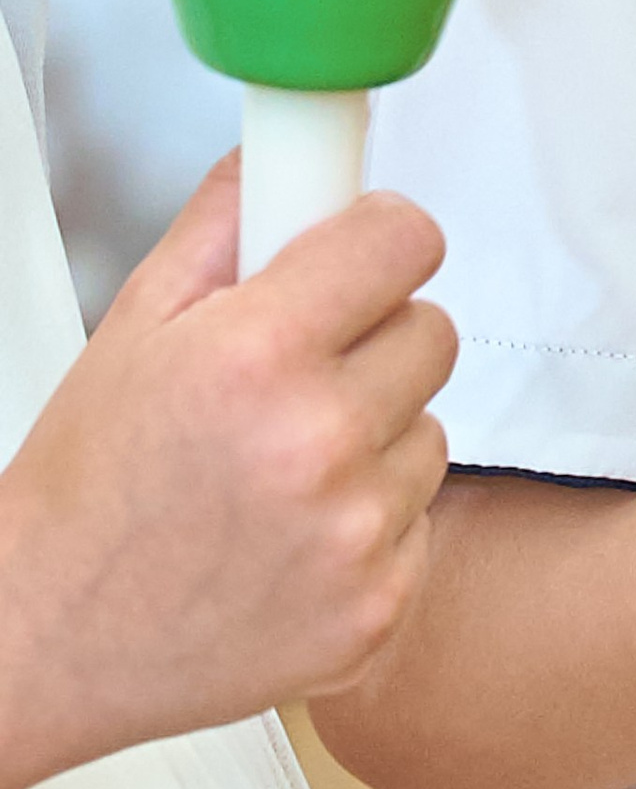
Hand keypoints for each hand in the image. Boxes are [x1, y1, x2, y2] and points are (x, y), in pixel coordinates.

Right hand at [0, 158, 456, 788]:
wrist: (51, 637)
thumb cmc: (89, 487)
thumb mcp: (135, 326)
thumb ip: (226, 224)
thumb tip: (288, 150)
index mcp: (258, 353)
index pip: (405, 240)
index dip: (378, 239)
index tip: (358, 255)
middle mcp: (318, 440)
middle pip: (432, 330)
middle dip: (374, 338)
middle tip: (299, 374)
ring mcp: (355, 531)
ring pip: (430, 428)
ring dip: (376, 435)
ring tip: (280, 465)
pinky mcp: (379, 606)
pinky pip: (421, 520)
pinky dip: (371, 523)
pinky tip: (292, 534)